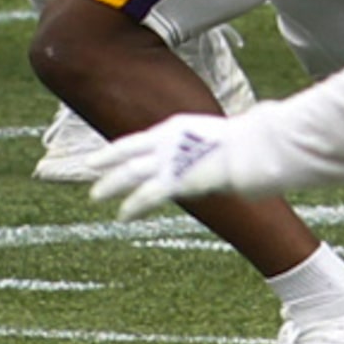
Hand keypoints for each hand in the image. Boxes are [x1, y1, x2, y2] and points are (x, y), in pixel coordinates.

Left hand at [88, 112, 240, 219]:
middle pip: (127, 152)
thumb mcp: (218, 141)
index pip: (138, 139)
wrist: (255, 149)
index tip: (100, 155)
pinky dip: (133, 206)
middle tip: (88, 169)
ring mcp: (169, 158)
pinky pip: (147, 195)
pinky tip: (122, 215)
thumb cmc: (249, 145)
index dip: (117, 149)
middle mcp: (166, 139)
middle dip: (106, 163)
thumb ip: (204, 150)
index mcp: (175, 127)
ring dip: (111, 186)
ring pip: (129, 173)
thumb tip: (211, 161)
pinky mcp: (176, 179)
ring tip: (95, 196)